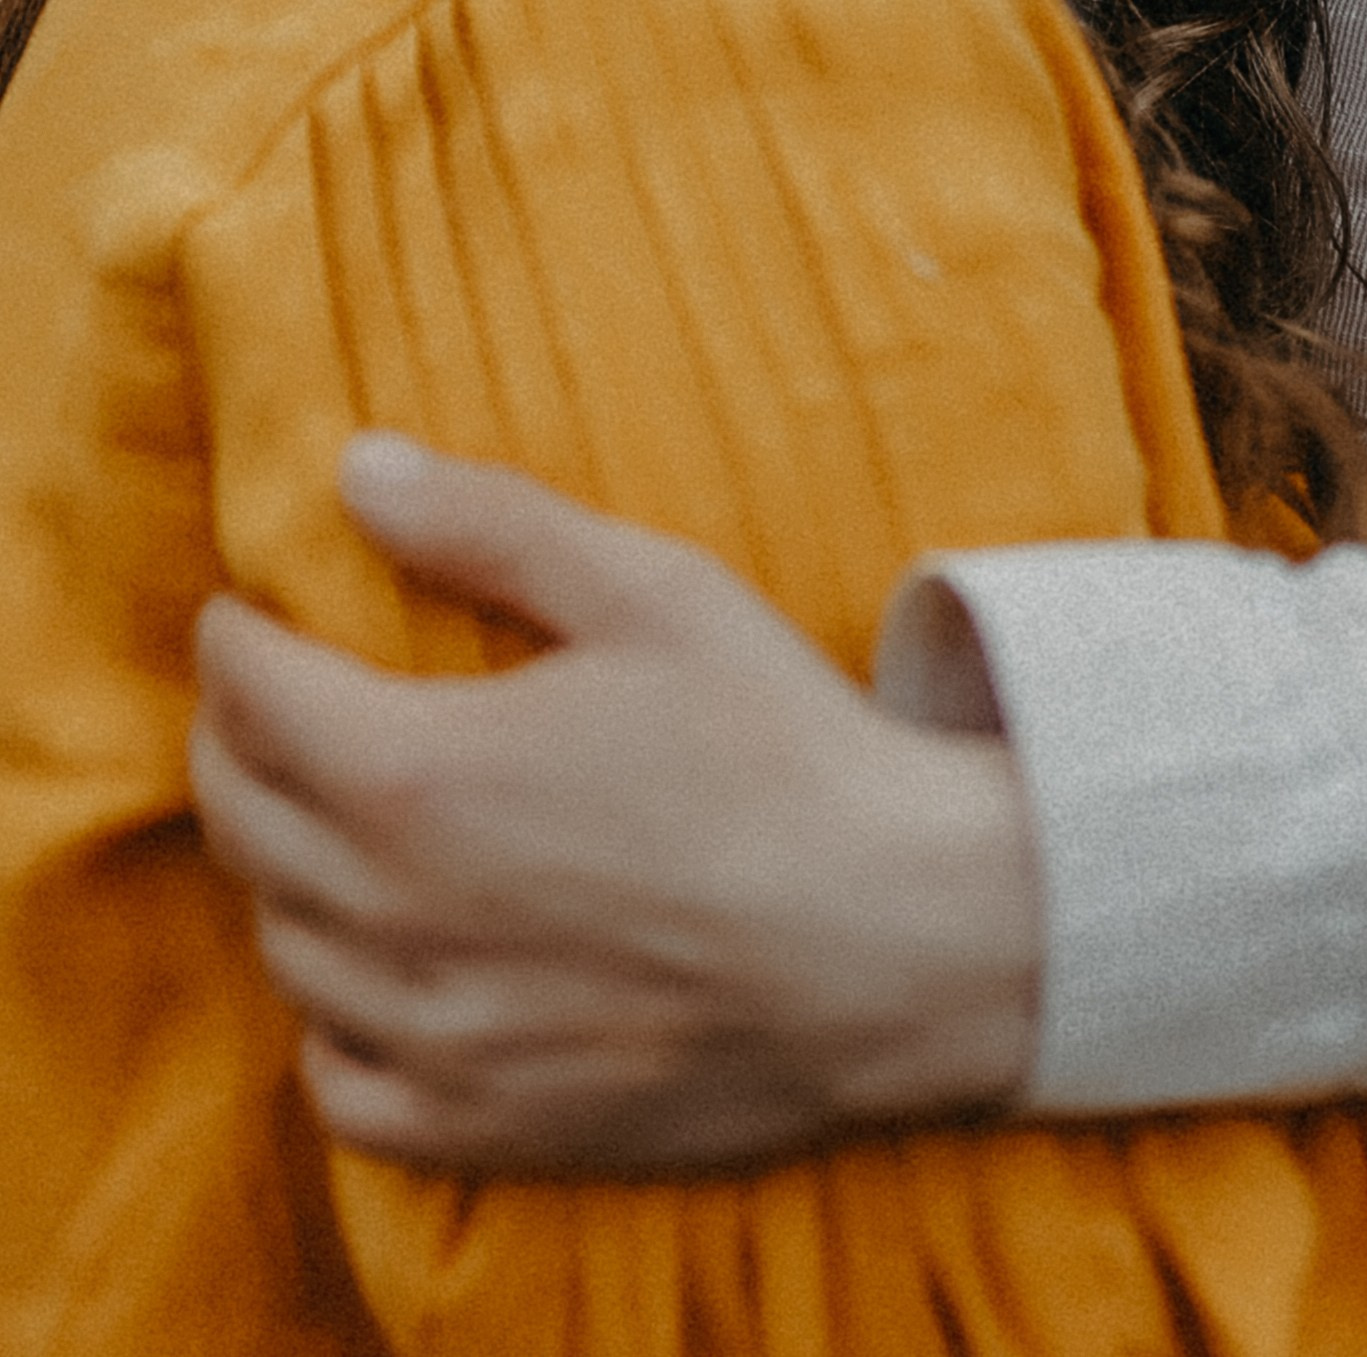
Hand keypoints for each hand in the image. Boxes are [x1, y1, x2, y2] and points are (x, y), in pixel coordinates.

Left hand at [190, 435, 1041, 1174]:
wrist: (904, 936)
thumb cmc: (783, 748)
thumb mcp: (651, 593)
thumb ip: (491, 525)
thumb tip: (359, 469)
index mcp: (419, 773)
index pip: (252, 695)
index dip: (237, 637)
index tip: (248, 611)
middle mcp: (397, 914)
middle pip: (241, 816)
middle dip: (237, 738)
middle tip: (273, 697)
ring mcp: (434, 1033)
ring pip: (281, 946)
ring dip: (284, 870)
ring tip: (332, 818)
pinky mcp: (486, 1122)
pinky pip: (340, 1083)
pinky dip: (331, 1020)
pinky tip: (379, 972)